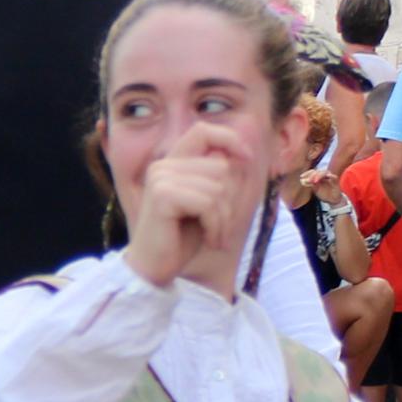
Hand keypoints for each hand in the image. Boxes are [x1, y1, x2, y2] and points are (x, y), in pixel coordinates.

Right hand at [120, 128, 265, 290]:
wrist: (153, 270)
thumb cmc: (181, 239)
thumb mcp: (207, 204)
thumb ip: (220, 179)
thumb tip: (241, 157)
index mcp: (172, 164)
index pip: (203, 131)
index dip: (228, 138)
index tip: (247, 158)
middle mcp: (163, 166)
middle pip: (220, 167)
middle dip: (229, 201)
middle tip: (220, 227)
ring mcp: (160, 179)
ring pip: (218, 188)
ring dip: (224, 219)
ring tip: (214, 235)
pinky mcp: (163, 196)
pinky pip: (208, 204)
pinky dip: (216, 225)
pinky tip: (210, 240)